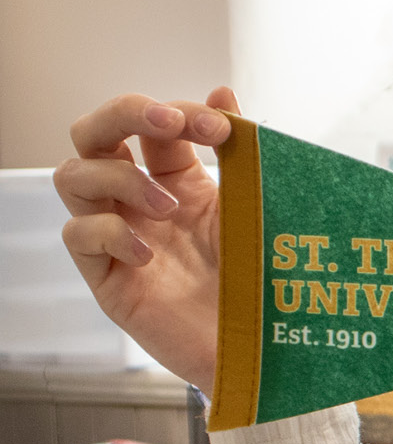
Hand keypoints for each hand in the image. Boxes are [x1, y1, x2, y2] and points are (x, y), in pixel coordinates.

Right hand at [56, 89, 240, 392]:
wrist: (270, 355)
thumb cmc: (270, 285)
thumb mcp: (260, 211)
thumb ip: (242, 154)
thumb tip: (221, 88)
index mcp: (180, 183)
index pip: (154, 127)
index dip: (181, 113)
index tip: (223, 127)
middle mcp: (141, 205)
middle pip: (93, 133)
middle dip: (125, 113)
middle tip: (167, 122)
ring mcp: (120, 239)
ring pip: (72, 176)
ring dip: (120, 178)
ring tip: (167, 208)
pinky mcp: (108, 281)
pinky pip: (77, 236)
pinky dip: (108, 232)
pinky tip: (148, 252)